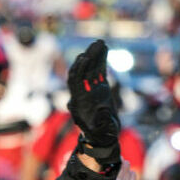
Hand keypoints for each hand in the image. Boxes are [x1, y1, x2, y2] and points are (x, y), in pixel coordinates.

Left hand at [67, 40, 121, 166]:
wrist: (103, 137)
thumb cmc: (102, 135)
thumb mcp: (103, 130)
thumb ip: (103, 122)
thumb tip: (103, 112)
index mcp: (79, 101)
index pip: (74, 81)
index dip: (79, 69)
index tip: (85, 58)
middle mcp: (82, 92)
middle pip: (81, 70)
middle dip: (88, 57)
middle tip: (96, 44)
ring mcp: (90, 88)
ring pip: (90, 68)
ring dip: (94, 55)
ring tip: (101, 42)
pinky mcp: (98, 87)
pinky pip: (98, 71)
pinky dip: (101, 60)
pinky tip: (105, 49)